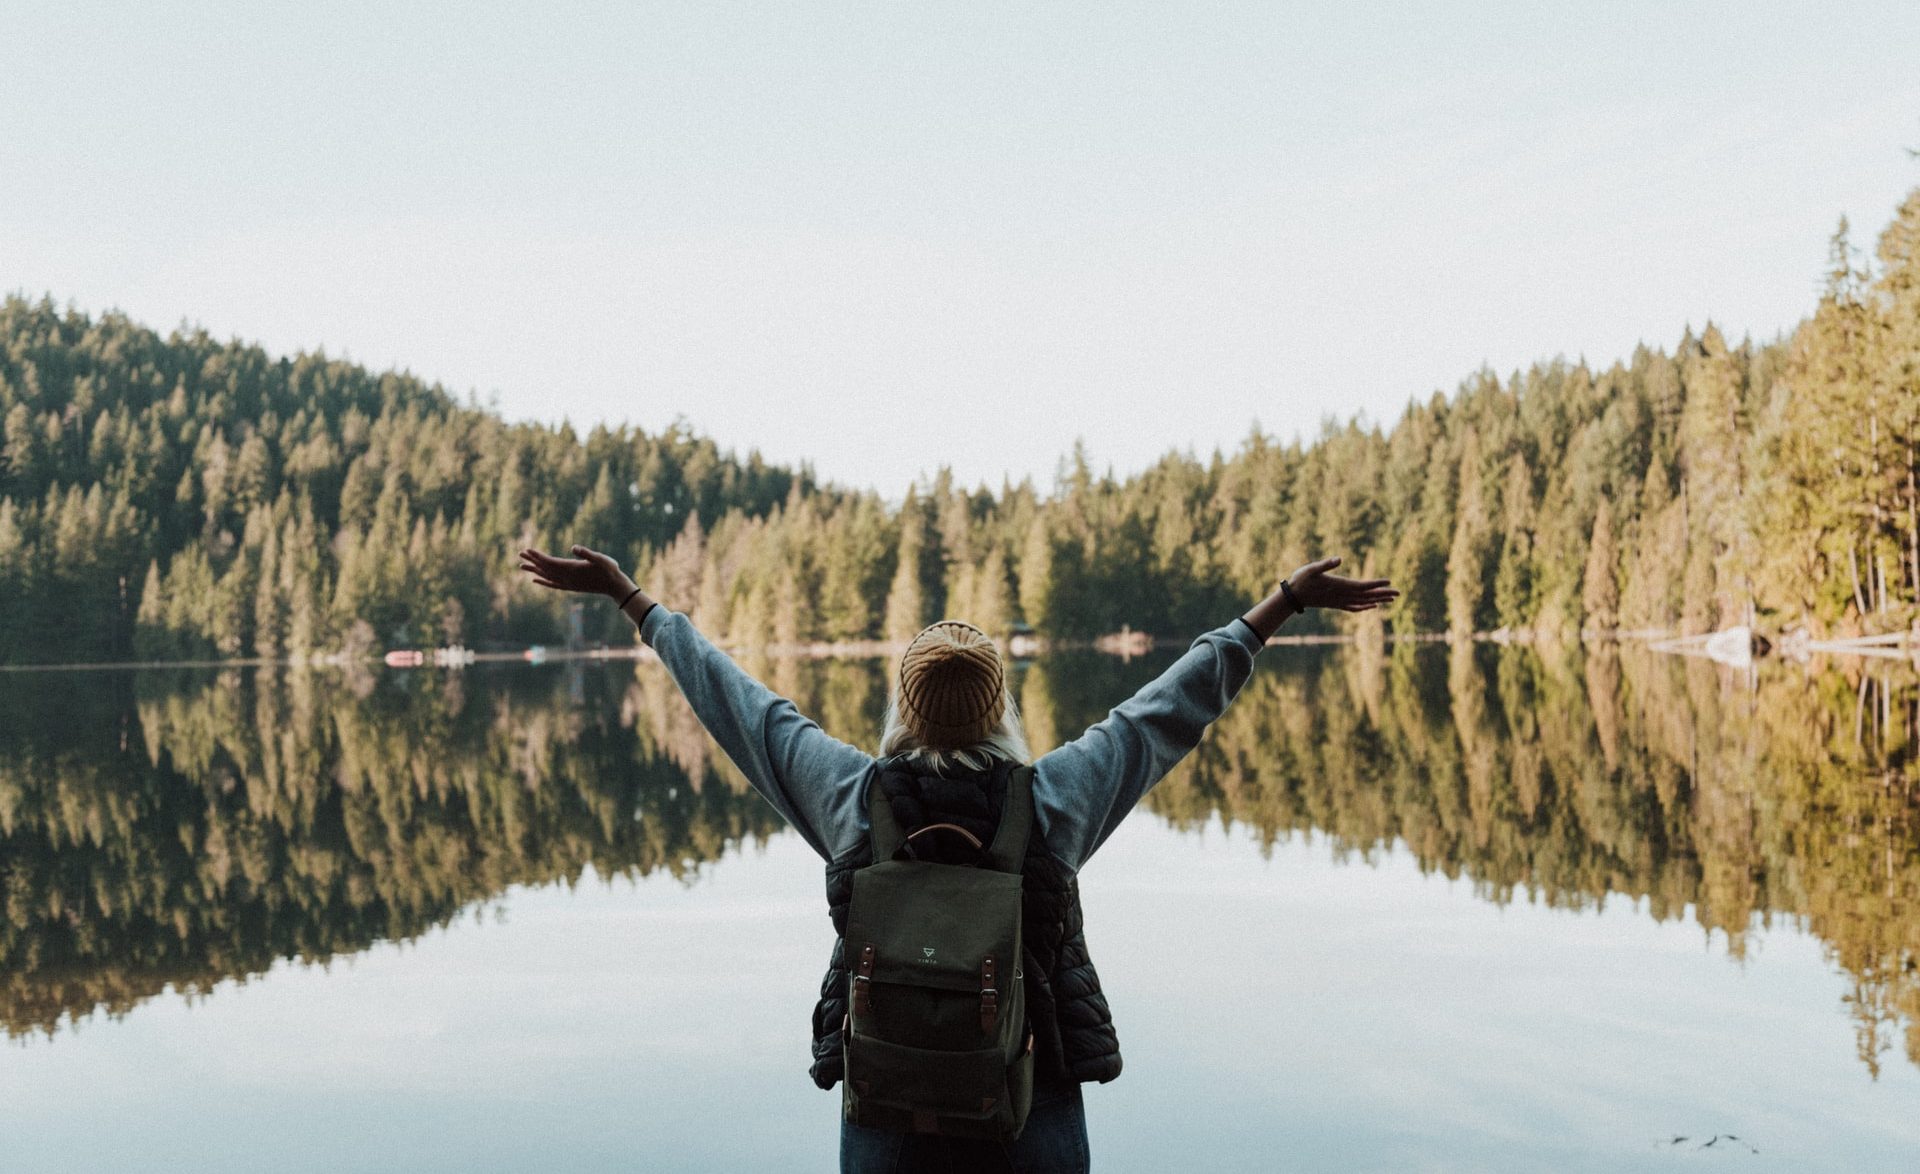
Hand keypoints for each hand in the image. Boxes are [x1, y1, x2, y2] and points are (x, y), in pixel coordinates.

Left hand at [516, 545, 635, 598]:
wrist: (614, 586)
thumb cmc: (609, 569)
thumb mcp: (600, 558)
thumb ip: (587, 553)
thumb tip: (573, 547)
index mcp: (572, 569)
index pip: (550, 562)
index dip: (538, 556)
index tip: (527, 550)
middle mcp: (567, 578)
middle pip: (545, 569)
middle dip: (532, 561)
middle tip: (520, 554)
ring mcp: (568, 583)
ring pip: (546, 576)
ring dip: (534, 570)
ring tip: (522, 566)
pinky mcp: (570, 587)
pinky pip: (552, 585)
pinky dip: (543, 582)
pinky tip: (535, 580)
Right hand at [1285, 556, 1396, 612]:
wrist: (1293, 597)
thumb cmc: (1300, 580)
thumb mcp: (1311, 568)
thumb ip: (1325, 564)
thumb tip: (1339, 558)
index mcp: (1338, 585)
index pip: (1361, 586)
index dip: (1376, 584)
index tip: (1389, 582)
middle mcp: (1341, 595)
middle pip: (1366, 595)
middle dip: (1383, 593)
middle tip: (1398, 593)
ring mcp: (1339, 601)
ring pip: (1363, 602)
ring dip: (1378, 600)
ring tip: (1391, 599)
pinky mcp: (1336, 604)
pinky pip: (1354, 607)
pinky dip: (1365, 607)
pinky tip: (1372, 606)